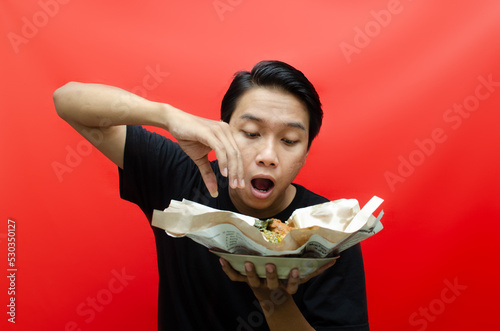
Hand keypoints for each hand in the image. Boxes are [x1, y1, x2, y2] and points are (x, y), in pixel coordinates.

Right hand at [165, 107, 244, 196]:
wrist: (174, 121)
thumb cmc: (188, 137)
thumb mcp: (199, 158)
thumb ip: (208, 173)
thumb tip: (214, 192)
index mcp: (226, 134)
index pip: (237, 154)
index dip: (240, 170)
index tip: (239, 184)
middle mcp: (225, 130)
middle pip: (237, 154)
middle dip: (238, 172)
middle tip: (238, 187)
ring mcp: (218, 130)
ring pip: (231, 152)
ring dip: (232, 170)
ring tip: (232, 183)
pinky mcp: (209, 132)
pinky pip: (220, 149)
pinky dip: (223, 162)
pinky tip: (223, 173)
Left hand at [219, 258, 336, 300]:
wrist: (271, 300)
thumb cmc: (287, 281)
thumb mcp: (302, 278)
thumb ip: (317, 269)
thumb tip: (335, 259)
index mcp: (285, 286)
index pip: (291, 285)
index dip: (292, 280)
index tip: (295, 270)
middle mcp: (271, 287)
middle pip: (271, 283)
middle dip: (270, 275)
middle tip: (270, 264)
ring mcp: (257, 285)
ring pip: (252, 282)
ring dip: (249, 272)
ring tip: (247, 262)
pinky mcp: (245, 282)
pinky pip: (234, 278)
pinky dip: (227, 270)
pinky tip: (221, 258)